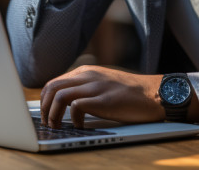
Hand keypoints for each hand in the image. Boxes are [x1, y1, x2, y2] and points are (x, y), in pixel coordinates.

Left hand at [39, 65, 163, 128]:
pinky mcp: (103, 100)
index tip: (45, 114)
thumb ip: (86, 87)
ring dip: (53, 114)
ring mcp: (95, 87)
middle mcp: (88, 76)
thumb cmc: (130, 93)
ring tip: (57, 127)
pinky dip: (72, 119)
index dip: (45, 100)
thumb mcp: (103, 83)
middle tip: (48, 123)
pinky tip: (79, 127)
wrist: (154, 93)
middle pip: (52, 87)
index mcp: (86, 71)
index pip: (54, 82)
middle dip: (44, 108)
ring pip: (59, 96)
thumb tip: (66, 102)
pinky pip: (76, 107)